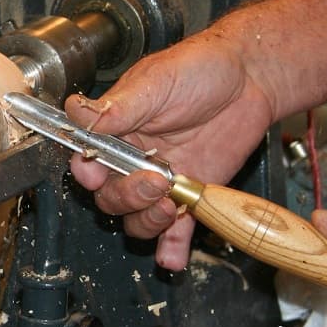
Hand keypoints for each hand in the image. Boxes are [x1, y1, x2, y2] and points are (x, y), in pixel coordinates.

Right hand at [65, 33, 276, 268]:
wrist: (251, 77)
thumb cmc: (199, 68)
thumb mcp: (155, 82)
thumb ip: (116, 107)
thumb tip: (75, 112)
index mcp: (116, 131)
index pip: (88, 162)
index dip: (89, 173)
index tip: (98, 171)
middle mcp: (134, 160)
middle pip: (111, 198)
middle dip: (128, 196)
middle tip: (155, 181)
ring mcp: (162, 181)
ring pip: (138, 219)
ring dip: (148, 221)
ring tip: (172, 205)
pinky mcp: (192, 194)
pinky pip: (177, 230)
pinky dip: (172, 248)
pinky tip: (172, 259)